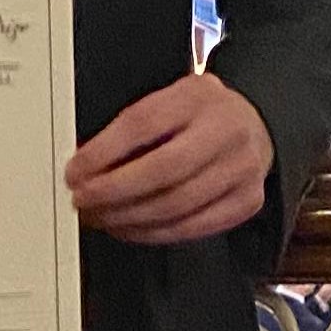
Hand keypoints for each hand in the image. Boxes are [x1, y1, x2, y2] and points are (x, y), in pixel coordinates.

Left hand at [66, 74, 275, 246]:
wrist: (255, 125)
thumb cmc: (200, 114)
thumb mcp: (169, 98)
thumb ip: (133, 125)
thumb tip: (85, 163)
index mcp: (197, 96)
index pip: (142, 124)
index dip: (103, 152)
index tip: (75, 171)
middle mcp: (224, 130)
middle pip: (162, 170)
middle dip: (113, 192)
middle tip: (83, 200)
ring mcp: (240, 169)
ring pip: (176, 206)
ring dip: (128, 218)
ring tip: (101, 217)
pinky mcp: (246, 202)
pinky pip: (192, 228)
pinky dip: (154, 233)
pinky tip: (131, 228)